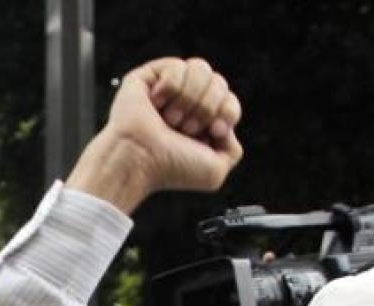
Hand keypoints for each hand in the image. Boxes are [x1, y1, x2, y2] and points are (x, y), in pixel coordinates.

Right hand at [67, 56, 242, 211]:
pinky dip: (170, 89)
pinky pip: (178, 66)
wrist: (140, 159)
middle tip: (186, 130)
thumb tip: (223, 124)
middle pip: (219, 82)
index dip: (228, 112)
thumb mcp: (215, 171)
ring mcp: (171, 88)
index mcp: (204, 124)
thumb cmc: (172, 168)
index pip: (230, 100)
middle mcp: (189, 104)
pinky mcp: (152, 75)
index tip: (214, 131)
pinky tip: (157, 105)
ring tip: (171, 119)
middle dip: (207, 108)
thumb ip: (232, 150)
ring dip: (189, 100)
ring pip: (201, 69)